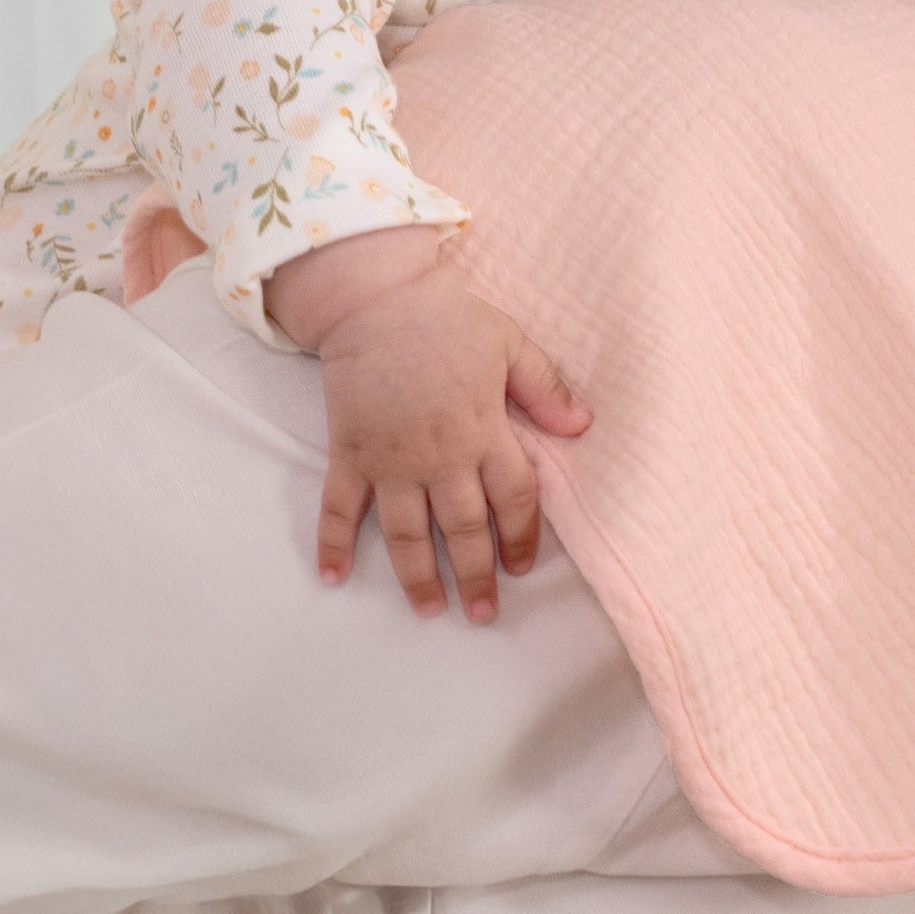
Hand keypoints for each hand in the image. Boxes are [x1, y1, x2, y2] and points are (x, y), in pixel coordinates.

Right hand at [275, 241, 589, 621]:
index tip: (522, 567)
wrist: (374, 298)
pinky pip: (339, 507)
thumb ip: (545, 387)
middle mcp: (440, 457)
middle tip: (482, 615)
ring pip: (407, 533)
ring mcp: (391, 460)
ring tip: (430, 611)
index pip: (514, 499)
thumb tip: (582, 425)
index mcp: (483, 432)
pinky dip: (332, 543)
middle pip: (464, 530)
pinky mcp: (349, 453)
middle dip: (476, 577)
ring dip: (418, 577)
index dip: (523, 538)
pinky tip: (332, 577)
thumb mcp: (510, 342)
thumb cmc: (446, 318)